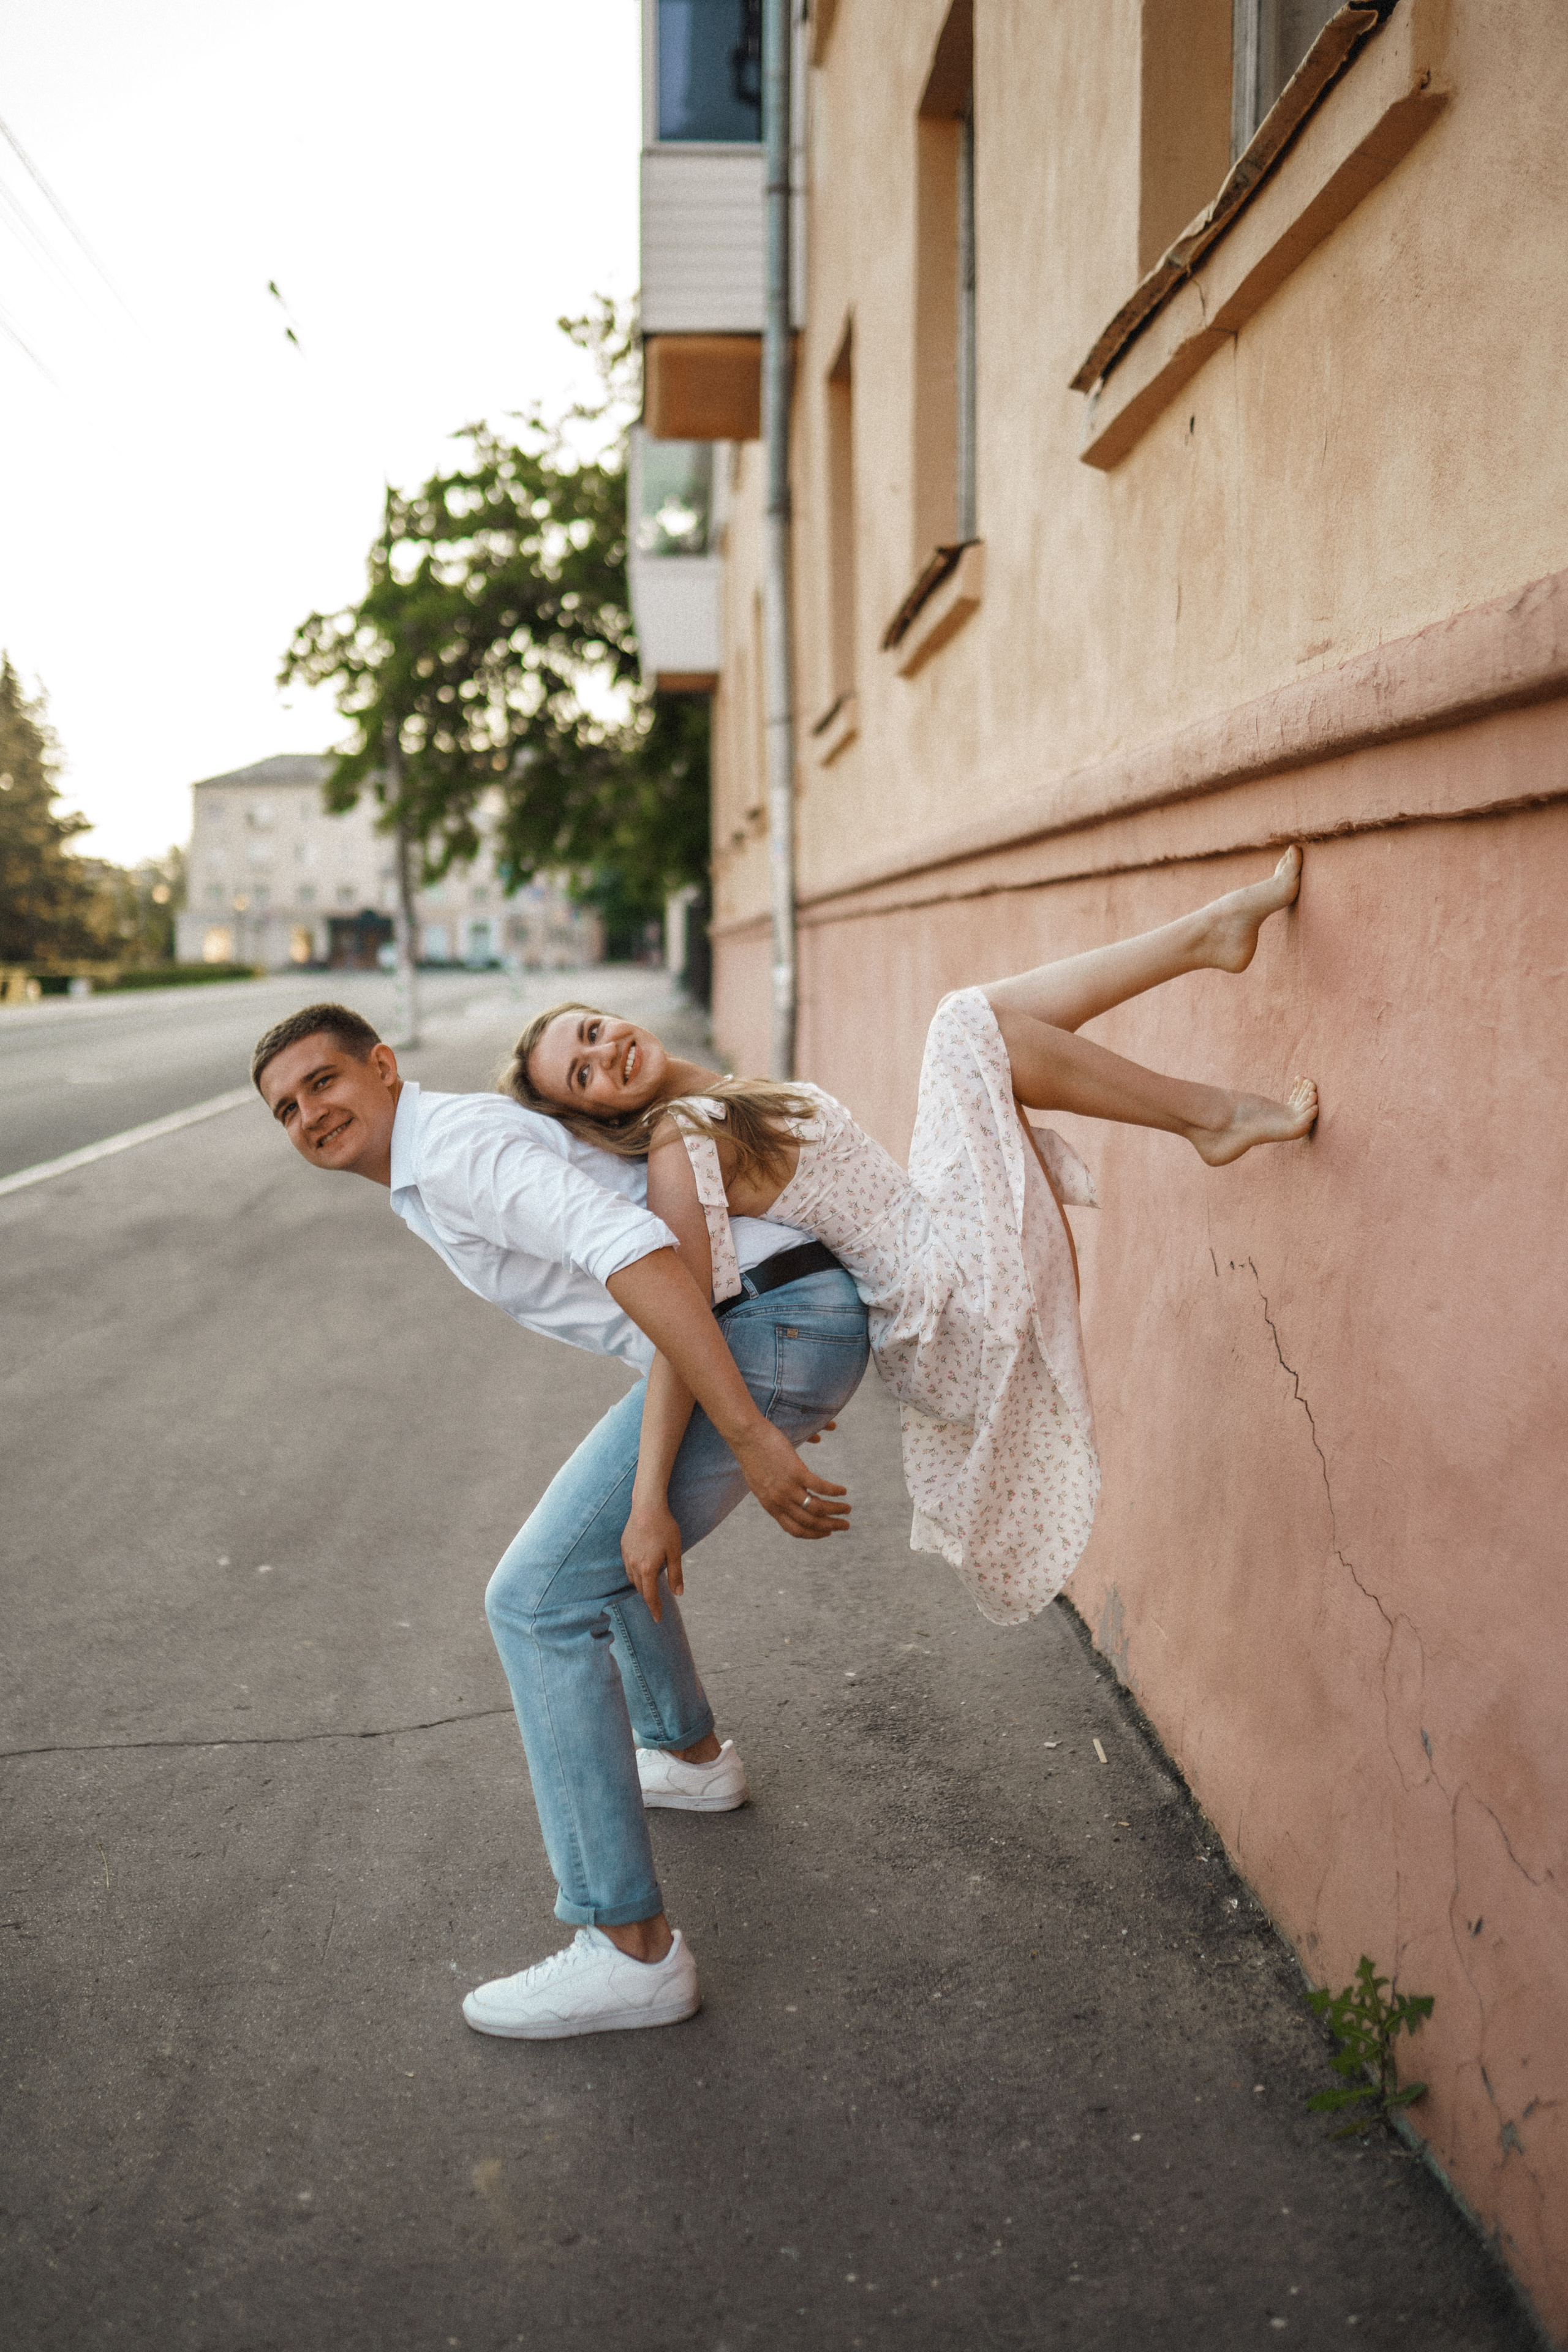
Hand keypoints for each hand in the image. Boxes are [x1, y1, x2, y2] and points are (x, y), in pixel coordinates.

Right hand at [622, 1495, 683, 1622]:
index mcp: (647, 1568)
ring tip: (650, 1587)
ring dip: (641, 1585)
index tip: (658, 1619)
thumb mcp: (675, 1552)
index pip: (649, 1596)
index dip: (654, 1608)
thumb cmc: (665, 1528)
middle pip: (640, 1589)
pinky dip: (634, 1573)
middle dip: (648, 1597)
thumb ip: (676, 1574)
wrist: (647, 1506)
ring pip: (632, 1578)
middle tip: (657, 1603)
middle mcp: (634, 1565)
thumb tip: (678, 1593)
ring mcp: (626, 1556)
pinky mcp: (624, 1547)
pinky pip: (627, 1566)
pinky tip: (642, 1568)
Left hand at [733, 1420, 849, 1539]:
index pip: (795, 1529)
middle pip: (810, 1523)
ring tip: (847, 1508)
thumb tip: (792, 1491)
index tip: (827, 1533)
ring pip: (817, 1508)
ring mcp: (787, 1488)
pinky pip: (820, 1487)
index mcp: (770, 1505)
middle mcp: (779, 1501)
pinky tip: (843, 1491)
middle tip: (845, 1525)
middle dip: (830, 1526)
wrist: (745, 1435)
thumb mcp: (760, 1482)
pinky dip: (834, 1491)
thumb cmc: (753, 1454)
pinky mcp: (795, 1472)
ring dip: (836, 1510)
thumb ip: (774, 1492)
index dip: (814, 1534)